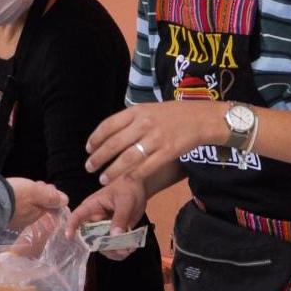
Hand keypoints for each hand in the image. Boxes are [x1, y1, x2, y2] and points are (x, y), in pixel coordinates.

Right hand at [5, 178, 67, 232]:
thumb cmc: (15, 196)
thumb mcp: (36, 192)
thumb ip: (51, 196)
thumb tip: (66, 200)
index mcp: (38, 213)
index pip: (50, 206)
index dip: (52, 194)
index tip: (48, 186)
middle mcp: (28, 220)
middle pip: (39, 206)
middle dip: (41, 195)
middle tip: (38, 184)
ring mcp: (15, 220)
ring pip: (28, 207)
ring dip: (30, 197)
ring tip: (26, 187)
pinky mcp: (4, 218)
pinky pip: (16, 208)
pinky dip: (18, 201)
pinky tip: (13, 194)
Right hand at [67, 178, 147, 258]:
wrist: (139, 187)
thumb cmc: (128, 188)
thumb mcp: (125, 201)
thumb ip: (120, 218)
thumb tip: (114, 236)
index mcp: (92, 207)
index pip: (76, 216)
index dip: (71, 227)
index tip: (70, 238)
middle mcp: (95, 220)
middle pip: (90, 238)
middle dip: (103, 248)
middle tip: (121, 250)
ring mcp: (104, 228)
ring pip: (102, 246)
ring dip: (114, 251)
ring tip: (129, 249)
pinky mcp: (113, 233)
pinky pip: (112, 246)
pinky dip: (120, 251)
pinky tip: (131, 248)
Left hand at [85, 101, 225, 184]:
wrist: (202, 118)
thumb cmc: (174, 114)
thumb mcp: (149, 109)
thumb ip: (131, 120)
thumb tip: (110, 134)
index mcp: (137, 111)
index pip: (109, 125)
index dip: (96, 138)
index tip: (88, 149)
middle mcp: (144, 123)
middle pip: (115, 143)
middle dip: (99, 157)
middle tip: (89, 167)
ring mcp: (156, 138)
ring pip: (128, 157)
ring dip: (113, 170)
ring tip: (102, 179)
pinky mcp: (168, 151)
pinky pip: (146, 166)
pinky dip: (134, 175)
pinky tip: (125, 181)